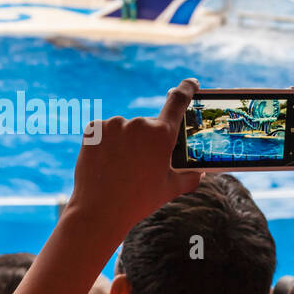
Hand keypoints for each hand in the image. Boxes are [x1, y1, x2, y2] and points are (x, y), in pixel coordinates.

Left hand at [68, 78, 202, 236]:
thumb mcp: (170, 189)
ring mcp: (114, 125)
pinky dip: (105, 143)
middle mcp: (139, 124)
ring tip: (119, 168)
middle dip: (147, 141)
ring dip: (124, 142)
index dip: (187, 89)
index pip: (178, 101)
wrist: (99, 211)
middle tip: (139, 166)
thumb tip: (199, 172)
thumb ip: (189, 177)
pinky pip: (104, 132)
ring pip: (124, 129)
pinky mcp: (93, 129)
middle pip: (147, 126)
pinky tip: (104, 162)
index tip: (191, 83)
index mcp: (162, 135)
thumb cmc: (139, 201)